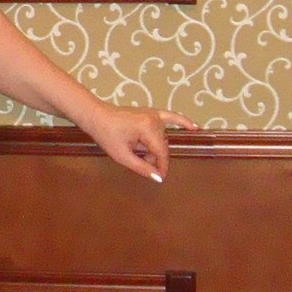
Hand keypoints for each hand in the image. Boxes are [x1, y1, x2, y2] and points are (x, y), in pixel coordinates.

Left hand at [79, 103, 198, 182]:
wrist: (96, 115)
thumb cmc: (106, 135)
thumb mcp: (122, 155)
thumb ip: (142, 167)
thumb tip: (159, 178)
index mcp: (148, 128)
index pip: (162, 152)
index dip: (161, 167)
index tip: (160, 178)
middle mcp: (155, 119)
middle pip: (162, 146)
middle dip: (154, 158)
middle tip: (140, 163)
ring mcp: (154, 114)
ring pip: (163, 137)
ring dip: (156, 148)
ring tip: (141, 152)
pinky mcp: (151, 112)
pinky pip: (171, 117)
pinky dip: (182, 122)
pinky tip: (195, 127)